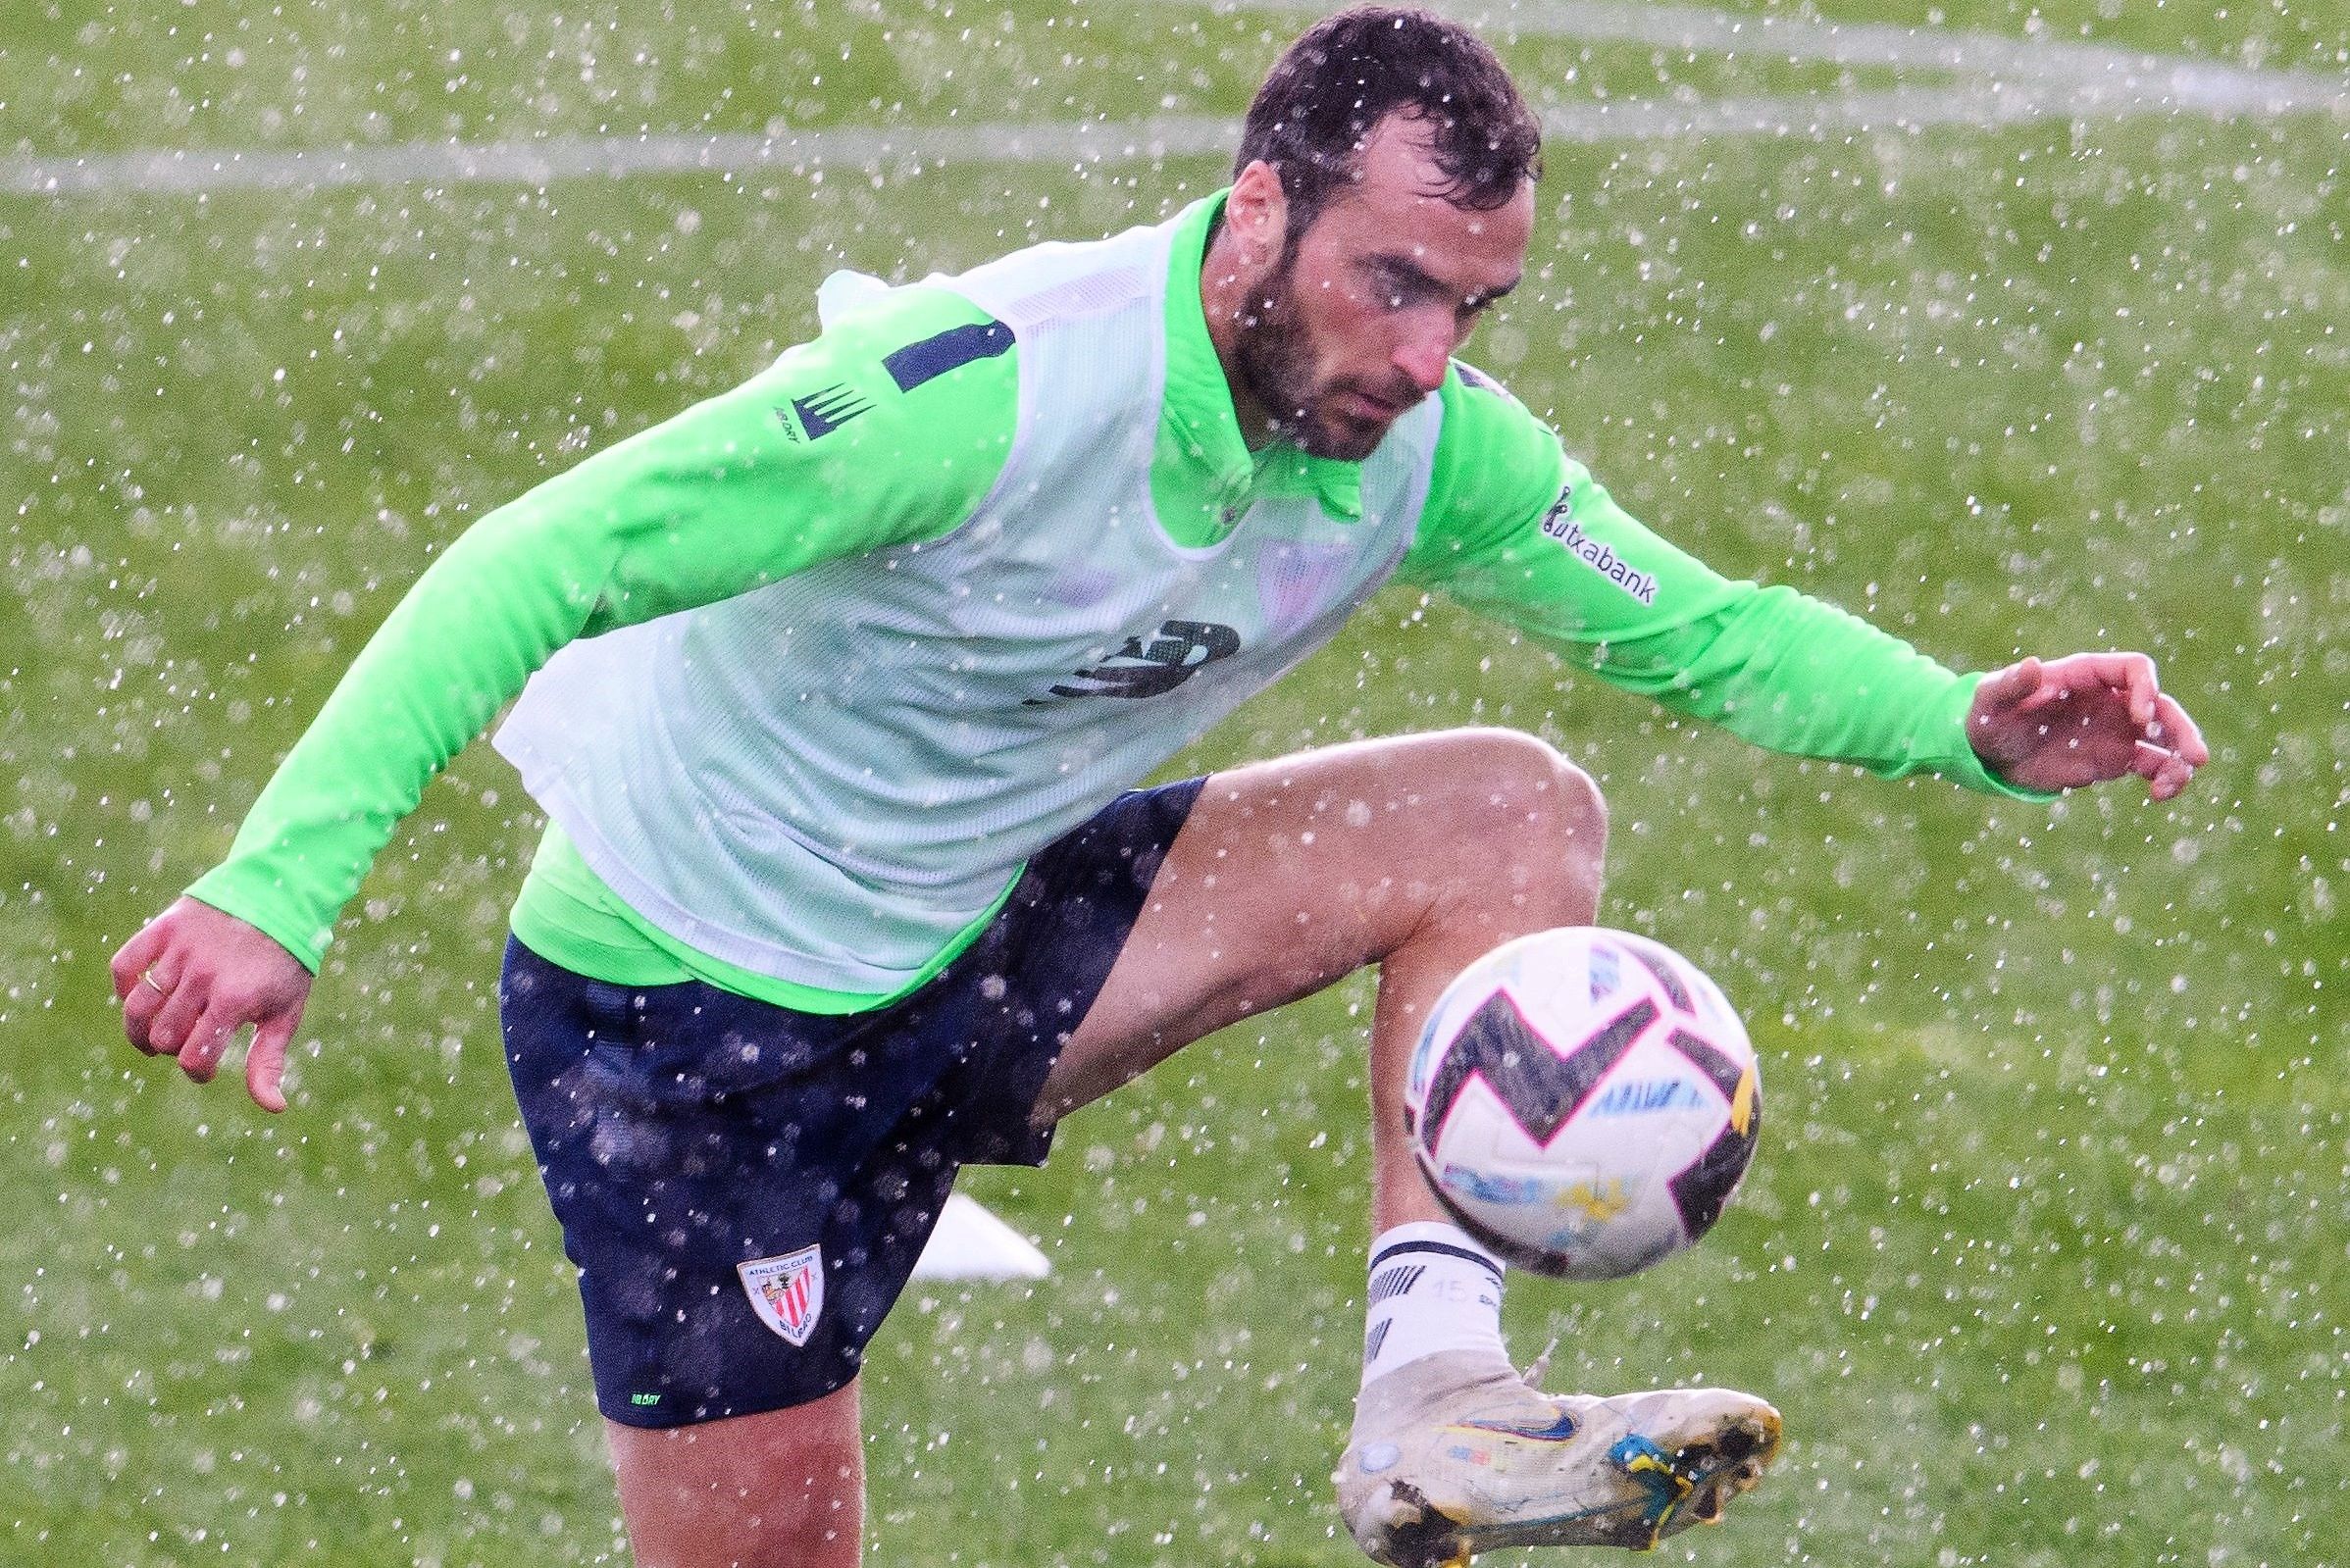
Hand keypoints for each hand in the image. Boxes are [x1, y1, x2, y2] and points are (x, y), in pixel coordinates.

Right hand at [111, 897, 313, 1111]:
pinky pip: (125, 965)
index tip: (206, 1069)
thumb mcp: (286, 1011)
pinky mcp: (164, 928)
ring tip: (152, 1038)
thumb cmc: (285, 962)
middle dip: (172, 1050)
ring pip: (138, 1006)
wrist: (281, 897)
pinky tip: (138, 999)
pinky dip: (123, 988)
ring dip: (139, 1031)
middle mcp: (204, 976)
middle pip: (164, 1035)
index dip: (197, 1072)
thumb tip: (275, 1108)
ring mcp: (181, 951)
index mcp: (236, 1000)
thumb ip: (270, 1060)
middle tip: (185, 1045)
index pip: (195, 1057)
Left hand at [1968, 651, 2207, 800]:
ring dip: (2181, 755)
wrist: (1988, 753)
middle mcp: (2110, 699)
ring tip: (2179, 781)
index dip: (2146, 688)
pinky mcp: (2114, 758)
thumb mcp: (1992, 699)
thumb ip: (2012, 684)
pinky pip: (2153, 764)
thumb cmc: (1989, 716)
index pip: (2133, 670)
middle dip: (2180, 727)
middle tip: (2195, 756)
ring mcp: (2116, 729)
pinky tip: (2160, 796)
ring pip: (2164, 737)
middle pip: (2160, 705)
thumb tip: (2032, 665)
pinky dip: (2165, 778)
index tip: (2141, 718)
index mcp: (2087, 676)